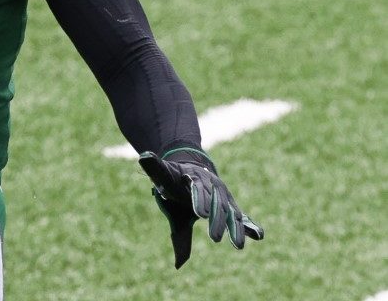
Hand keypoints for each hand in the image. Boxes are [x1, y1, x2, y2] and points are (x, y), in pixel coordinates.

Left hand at [139, 148, 263, 267]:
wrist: (190, 168)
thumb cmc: (173, 178)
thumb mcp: (162, 173)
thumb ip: (153, 167)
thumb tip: (144, 155)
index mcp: (194, 177)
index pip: (197, 188)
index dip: (199, 200)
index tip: (200, 214)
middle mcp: (212, 185)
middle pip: (216, 202)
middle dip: (217, 220)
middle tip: (215, 238)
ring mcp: (223, 196)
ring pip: (230, 212)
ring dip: (235, 229)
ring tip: (237, 246)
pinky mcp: (229, 206)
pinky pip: (241, 216)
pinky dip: (249, 225)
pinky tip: (259, 236)